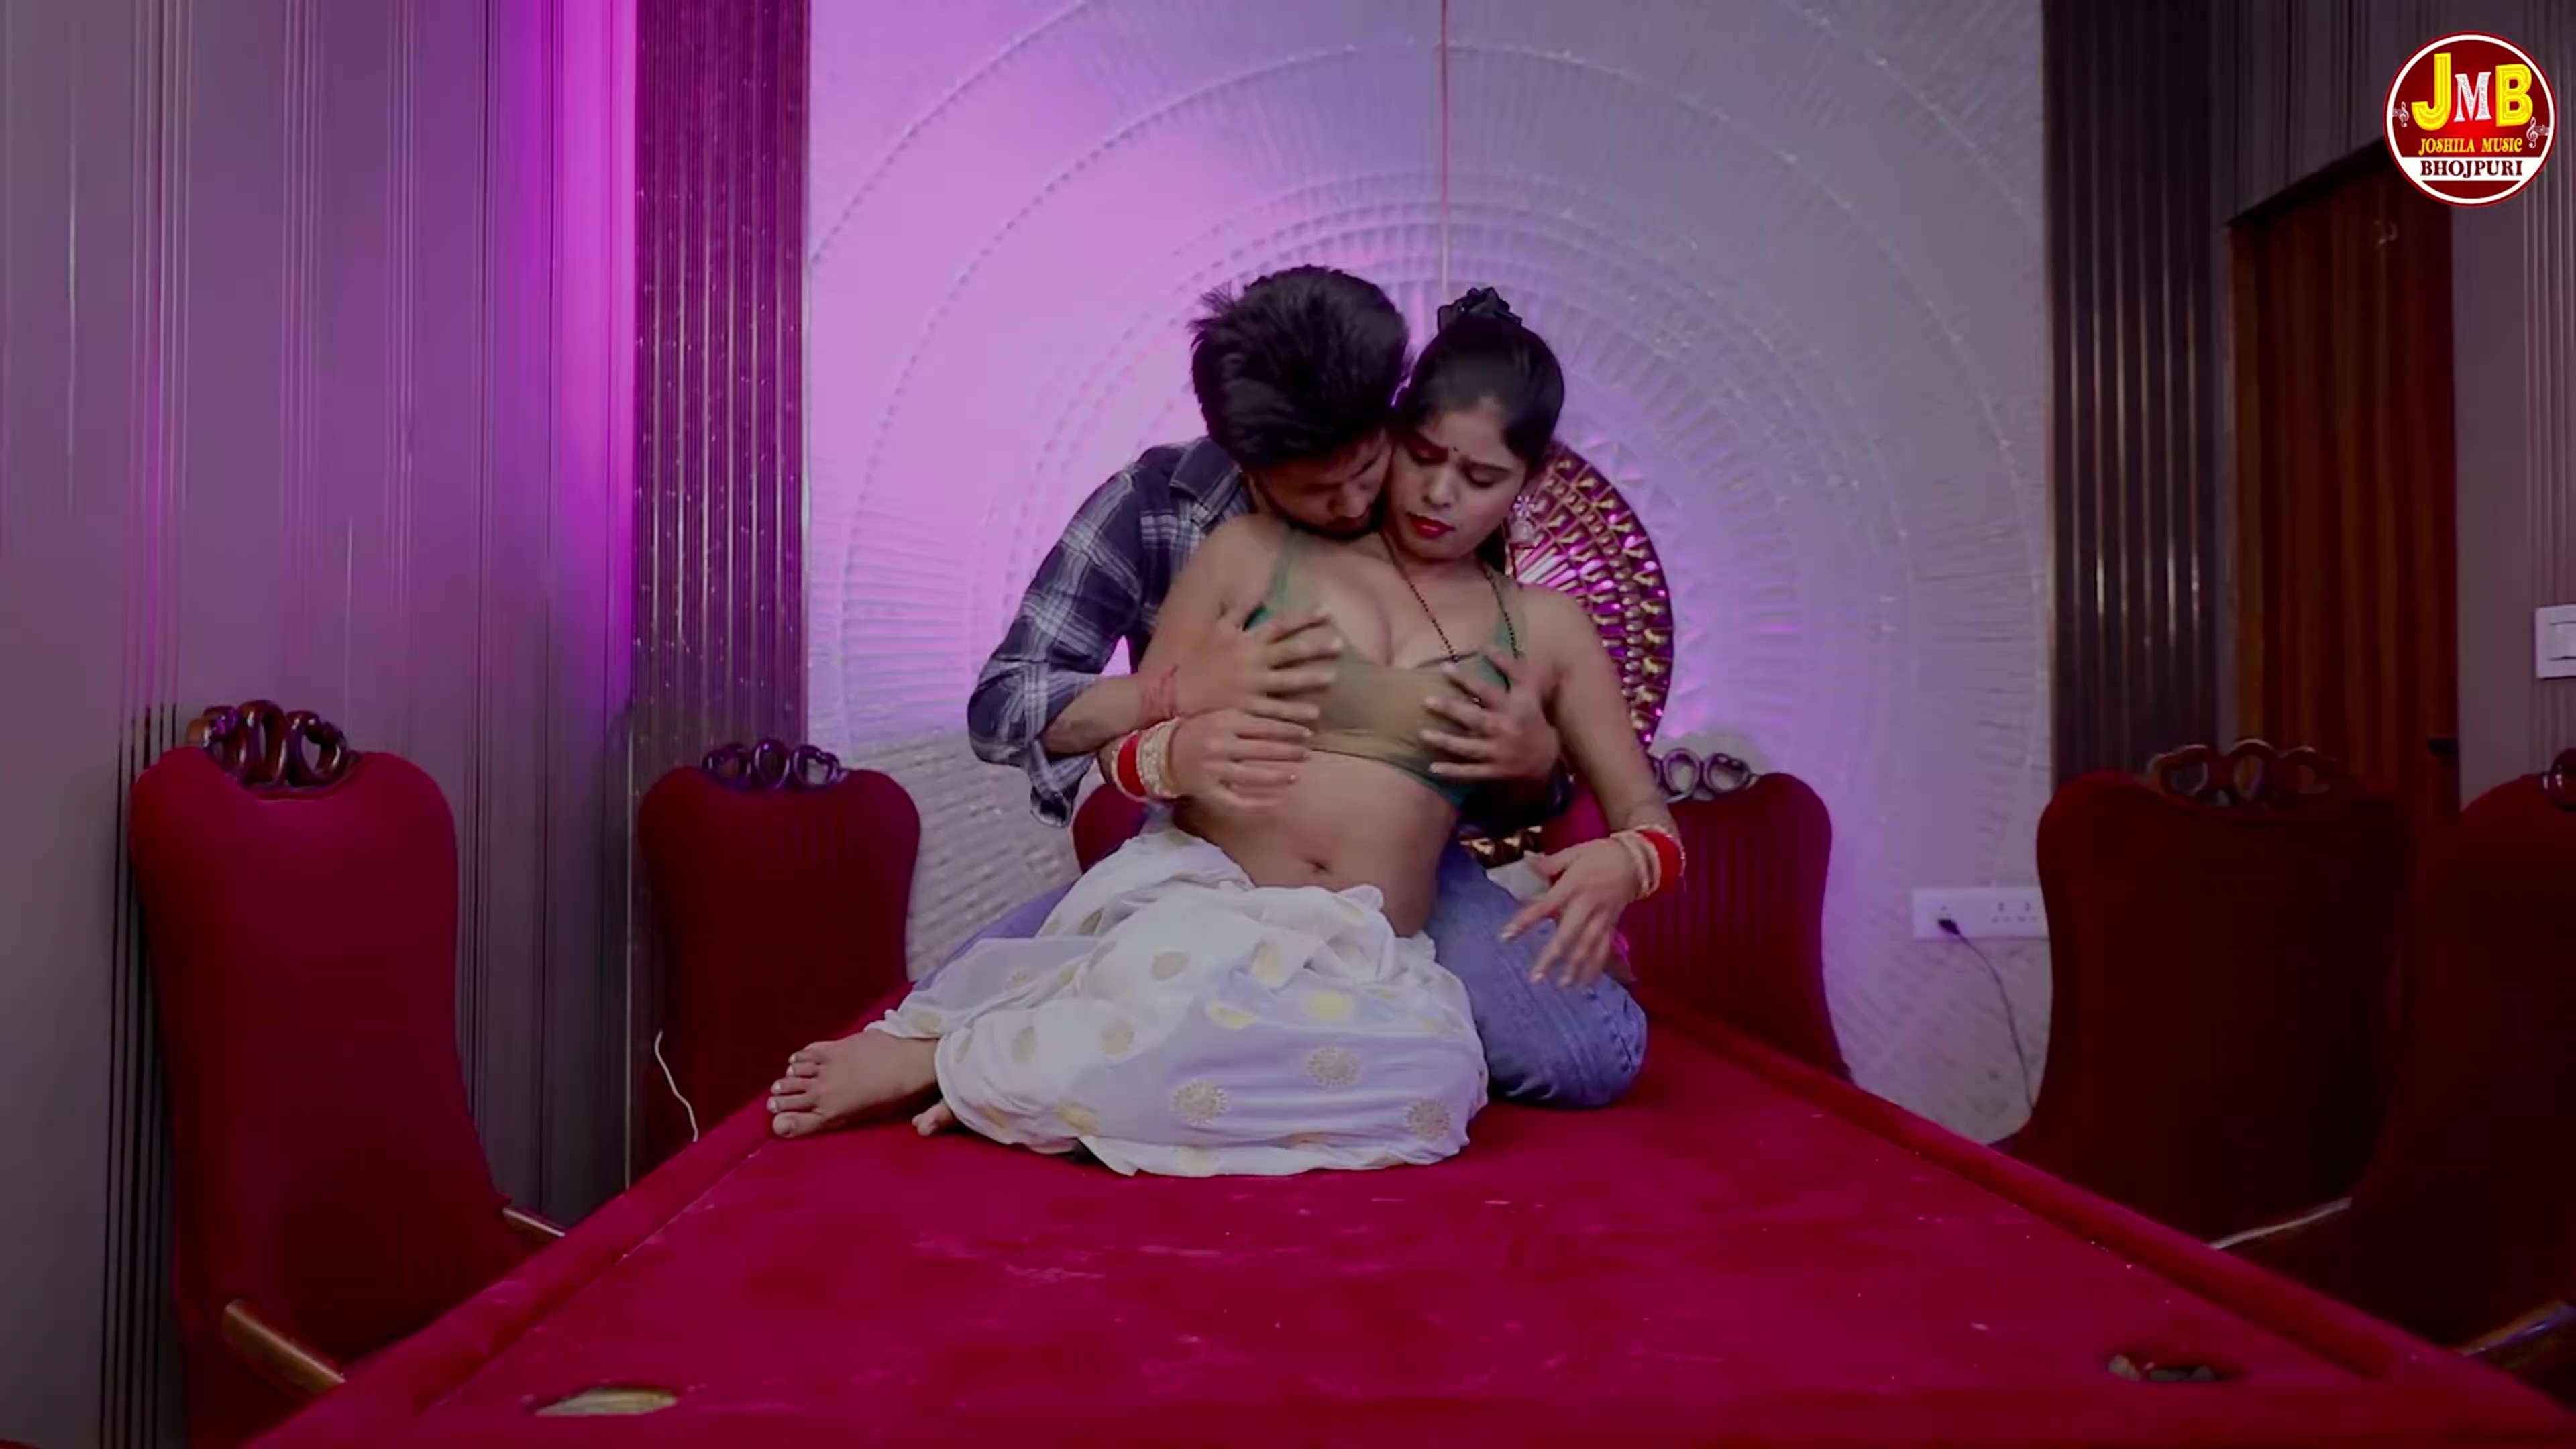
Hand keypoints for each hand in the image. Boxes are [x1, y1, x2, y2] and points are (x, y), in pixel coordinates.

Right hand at [1168, 709, 1310, 810]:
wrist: (1164, 753)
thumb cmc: (1199, 730)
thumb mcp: (1221, 716)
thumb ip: (1248, 718)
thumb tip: (1286, 723)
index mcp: (1223, 721)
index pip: (1264, 726)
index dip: (1288, 731)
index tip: (1307, 733)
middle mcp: (1219, 745)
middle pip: (1262, 750)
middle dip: (1289, 753)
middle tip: (1306, 754)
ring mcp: (1213, 770)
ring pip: (1253, 776)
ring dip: (1278, 776)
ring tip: (1296, 775)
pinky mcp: (1208, 791)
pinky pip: (1238, 802)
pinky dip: (1260, 803)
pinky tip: (1277, 800)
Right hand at [1171, 602, 1338, 724]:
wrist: (1176, 692)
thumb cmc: (1198, 658)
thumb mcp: (1218, 627)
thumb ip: (1241, 607)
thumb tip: (1262, 585)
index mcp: (1245, 639)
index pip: (1281, 625)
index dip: (1305, 617)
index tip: (1328, 611)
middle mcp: (1252, 660)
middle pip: (1291, 651)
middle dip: (1317, 646)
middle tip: (1340, 643)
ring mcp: (1251, 685)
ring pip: (1288, 680)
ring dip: (1312, 679)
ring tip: (1333, 677)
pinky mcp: (1248, 708)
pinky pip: (1277, 710)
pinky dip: (1296, 713)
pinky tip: (1314, 715)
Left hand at [1421, 654, 1559, 782]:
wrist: (1548, 757)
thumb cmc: (1532, 716)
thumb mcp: (1528, 689)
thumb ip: (1510, 667)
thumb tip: (1486, 646)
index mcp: (1513, 707)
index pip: (1488, 690)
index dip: (1467, 679)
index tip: (1444, 667)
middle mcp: (1505, 729)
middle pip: (1475, 719)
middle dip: (1451, 710)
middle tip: (1426, 700)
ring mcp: (1498, 752)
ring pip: (1469, 747)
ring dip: (1446, 741)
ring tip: (1422, 734)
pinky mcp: (1493, 771)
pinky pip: (1470, 772)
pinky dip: (1452, 771)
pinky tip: (1432, 768)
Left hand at [1499, 839, 1643, 987]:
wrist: (1637, 860)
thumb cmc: (1602, 854)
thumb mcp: (1575, 852)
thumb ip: (1550, 863)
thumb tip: (1525, 861)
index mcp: (1573, 886)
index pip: (1545, 906)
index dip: (1526, 921)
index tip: (1507, 936)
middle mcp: (1588, 906)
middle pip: (1568, 935)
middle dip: (1552, 957)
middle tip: (1536, 976)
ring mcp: (1602, 918)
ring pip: (1588, 947)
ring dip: (1575, 968)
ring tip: (1561, 985)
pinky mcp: (1612, 925)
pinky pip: (1604, 949)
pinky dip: (1596, 968)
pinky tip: (1585, 985)